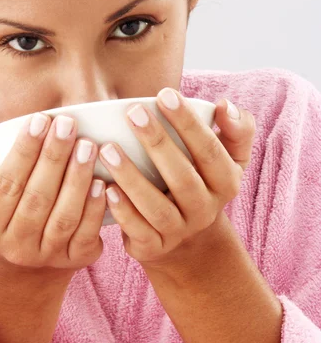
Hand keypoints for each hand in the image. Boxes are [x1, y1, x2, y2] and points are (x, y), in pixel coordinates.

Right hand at [0, 112, 106, 273]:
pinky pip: (86, 234)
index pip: (6, 183)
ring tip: (88, 146)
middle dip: (54, 157)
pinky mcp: (74, 259)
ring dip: (77, 178)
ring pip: (64, 216)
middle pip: (37, 197)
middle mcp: (14, 246)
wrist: (16, 269)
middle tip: (67, 124)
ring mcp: (45, 256)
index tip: (39, 120)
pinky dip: (95, 208)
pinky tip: (101, 181)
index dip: (24, 151)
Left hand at [97, 87, 255, 270]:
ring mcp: (179, 231)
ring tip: (108, 149)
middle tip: (133, 113)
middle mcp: (205, 209)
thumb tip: (224, 105)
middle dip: (158, 142)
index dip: (188, 122)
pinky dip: (123, 212)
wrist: (188, 239)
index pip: (210, 150)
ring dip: (131, 177)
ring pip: (156, 207)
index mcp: (226, 182)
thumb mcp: (228, 157)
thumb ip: (236, 128)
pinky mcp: (153, 248)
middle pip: (182, 177)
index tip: (165, 93)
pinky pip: (138, 232)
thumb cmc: (201, 181)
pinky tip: (106, 188)